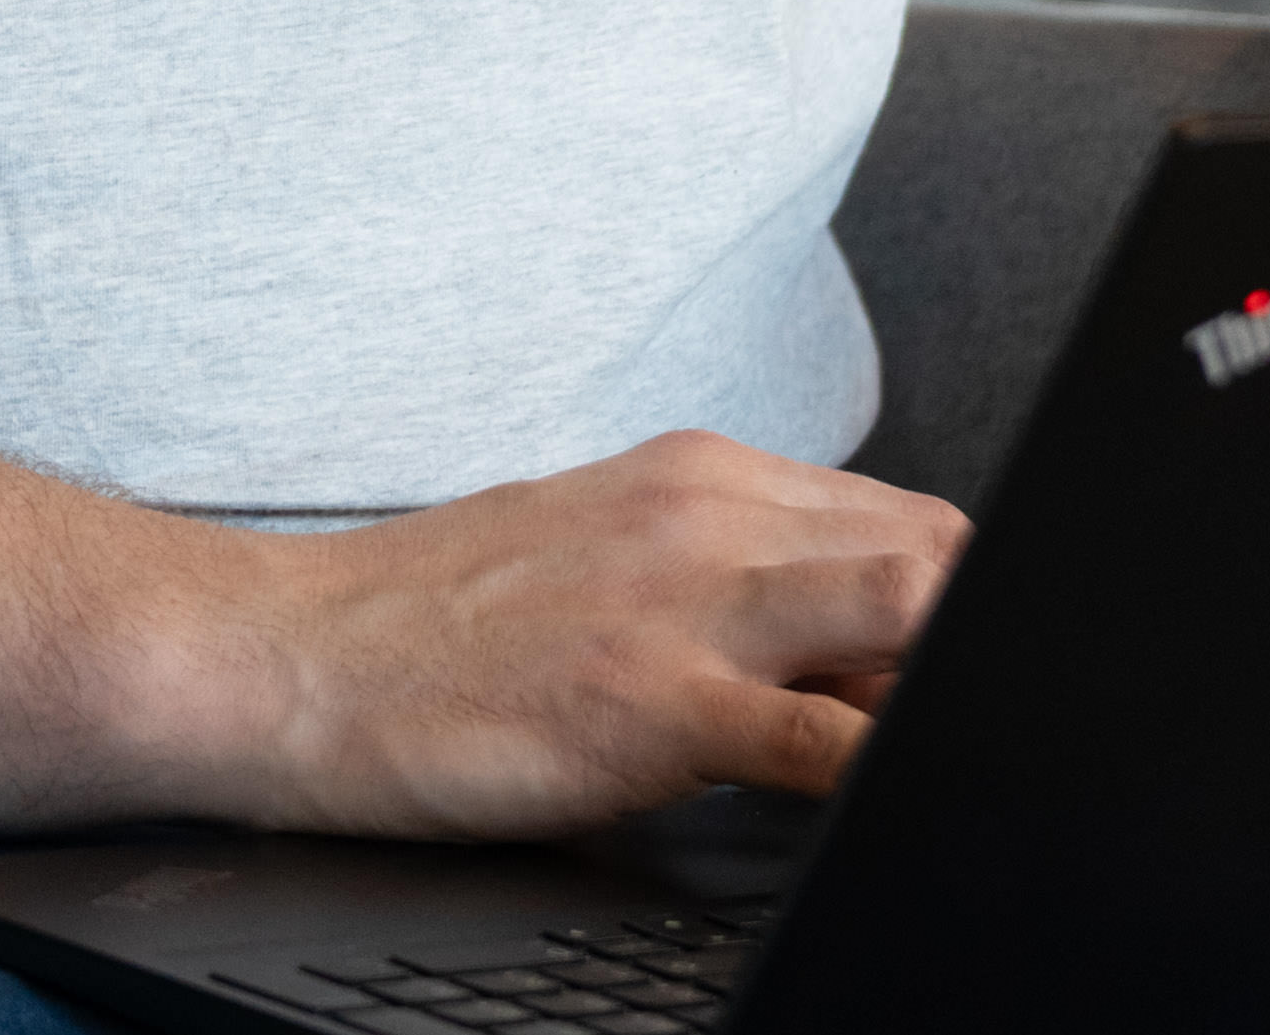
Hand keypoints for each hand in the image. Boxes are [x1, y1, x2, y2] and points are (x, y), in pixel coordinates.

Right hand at [203, 430, 964, 834]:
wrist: (292, 656)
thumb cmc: (434, 625)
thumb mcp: (601, 557)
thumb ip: (726, 583)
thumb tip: (845, 654)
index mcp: (703, 474)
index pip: (903, 519)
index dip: (959, 602)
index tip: (961, 664)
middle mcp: (709, 513)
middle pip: (934, 553)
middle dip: (977, 633)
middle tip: (965, 717)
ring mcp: (683, 602)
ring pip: (907, 610)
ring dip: (947, 680)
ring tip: (950, 747)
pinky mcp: (650, 699)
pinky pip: (818, 739)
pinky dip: (885, 765)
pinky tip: (900, 796)